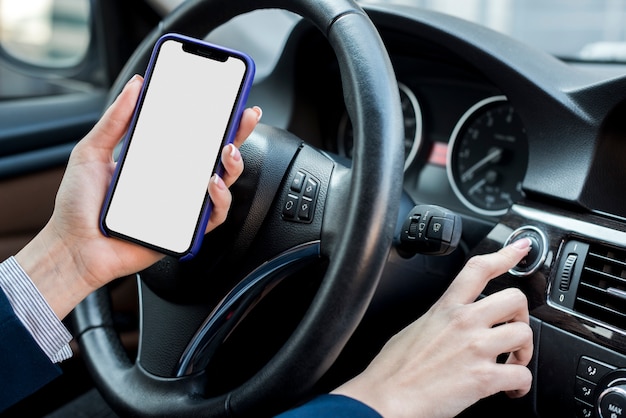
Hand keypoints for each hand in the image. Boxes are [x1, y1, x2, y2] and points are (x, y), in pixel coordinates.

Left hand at [16, 75, 261, 318]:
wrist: (74, 247)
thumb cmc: (79, 206)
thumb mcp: (92, 151)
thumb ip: (115, 119)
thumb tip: (135, 85)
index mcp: (158, 161)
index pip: (193, 136)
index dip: (215, 118)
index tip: (229, 98)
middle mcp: (175, 182)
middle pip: (217, 156)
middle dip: (238, 134)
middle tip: (243, 117)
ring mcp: (183, 205)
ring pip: (224, 184)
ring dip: (233, 165)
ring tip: (226, 152)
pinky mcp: (186, 230)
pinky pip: (215, 215)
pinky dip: (220, 199)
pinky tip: (211, 184)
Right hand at [332, 238, 532, 417]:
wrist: (387, 397)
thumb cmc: (394, 369)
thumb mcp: (415, 328)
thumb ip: (440, 321)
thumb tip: (451, 326)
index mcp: (445, 309)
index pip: (478, 269)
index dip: (505, 255)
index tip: (521, 249)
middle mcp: (463, 322)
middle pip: (515, 298)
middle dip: (522, 316)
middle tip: (514, 332)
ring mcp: (475, 348)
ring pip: (525, 334)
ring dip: (524, 353)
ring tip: (512, 365)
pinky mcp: (484, 377)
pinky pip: (522, 376)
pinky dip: (521, 386)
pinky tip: (510, 390)